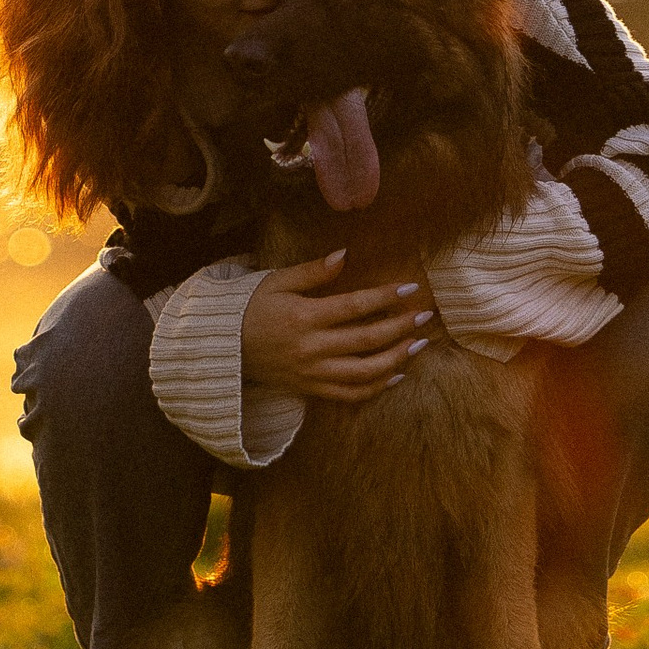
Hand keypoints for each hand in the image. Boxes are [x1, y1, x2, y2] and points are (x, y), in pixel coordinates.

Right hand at [240, 253, 434, 404]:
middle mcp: (311, 348)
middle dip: (400, 327)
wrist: (224, 348)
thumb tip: (344, 254)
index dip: (385, 297)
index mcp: (304, 317)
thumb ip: (312, 271)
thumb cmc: (251, 308)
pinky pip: (349, 395)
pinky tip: (396, 375)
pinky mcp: (311, 389)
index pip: (354, 306)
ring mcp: (312, 373)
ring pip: (364, 373)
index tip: (410, 289)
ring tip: (418, 345)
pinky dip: (376, 388)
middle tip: (424, 316)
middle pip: (366, 340)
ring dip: (396, 360)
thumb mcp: (276, 282)